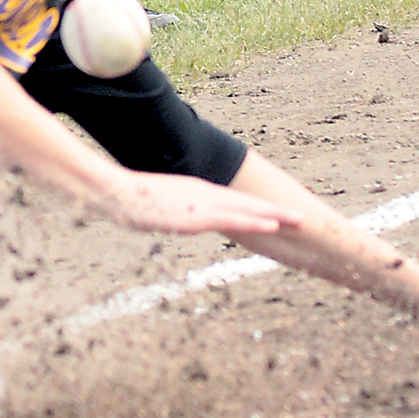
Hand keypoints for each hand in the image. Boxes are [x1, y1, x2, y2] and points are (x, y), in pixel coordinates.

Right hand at [108, 171, 303, 237]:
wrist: (116, 193)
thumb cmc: (130, 200)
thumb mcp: (156, 207)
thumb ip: (171, 211)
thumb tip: (174, 218)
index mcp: (197, 193)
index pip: (234, 202)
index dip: (258, 208)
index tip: (278, 215)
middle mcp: (204, 194)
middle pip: (247, 203)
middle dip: (275, 211)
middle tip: (303, 217)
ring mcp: (201, 204)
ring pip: (246, 209)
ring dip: (274, 215)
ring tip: (299, 220)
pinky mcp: (197, 214)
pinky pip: (233, 219)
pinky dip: (254, 220)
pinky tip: (272, 224)